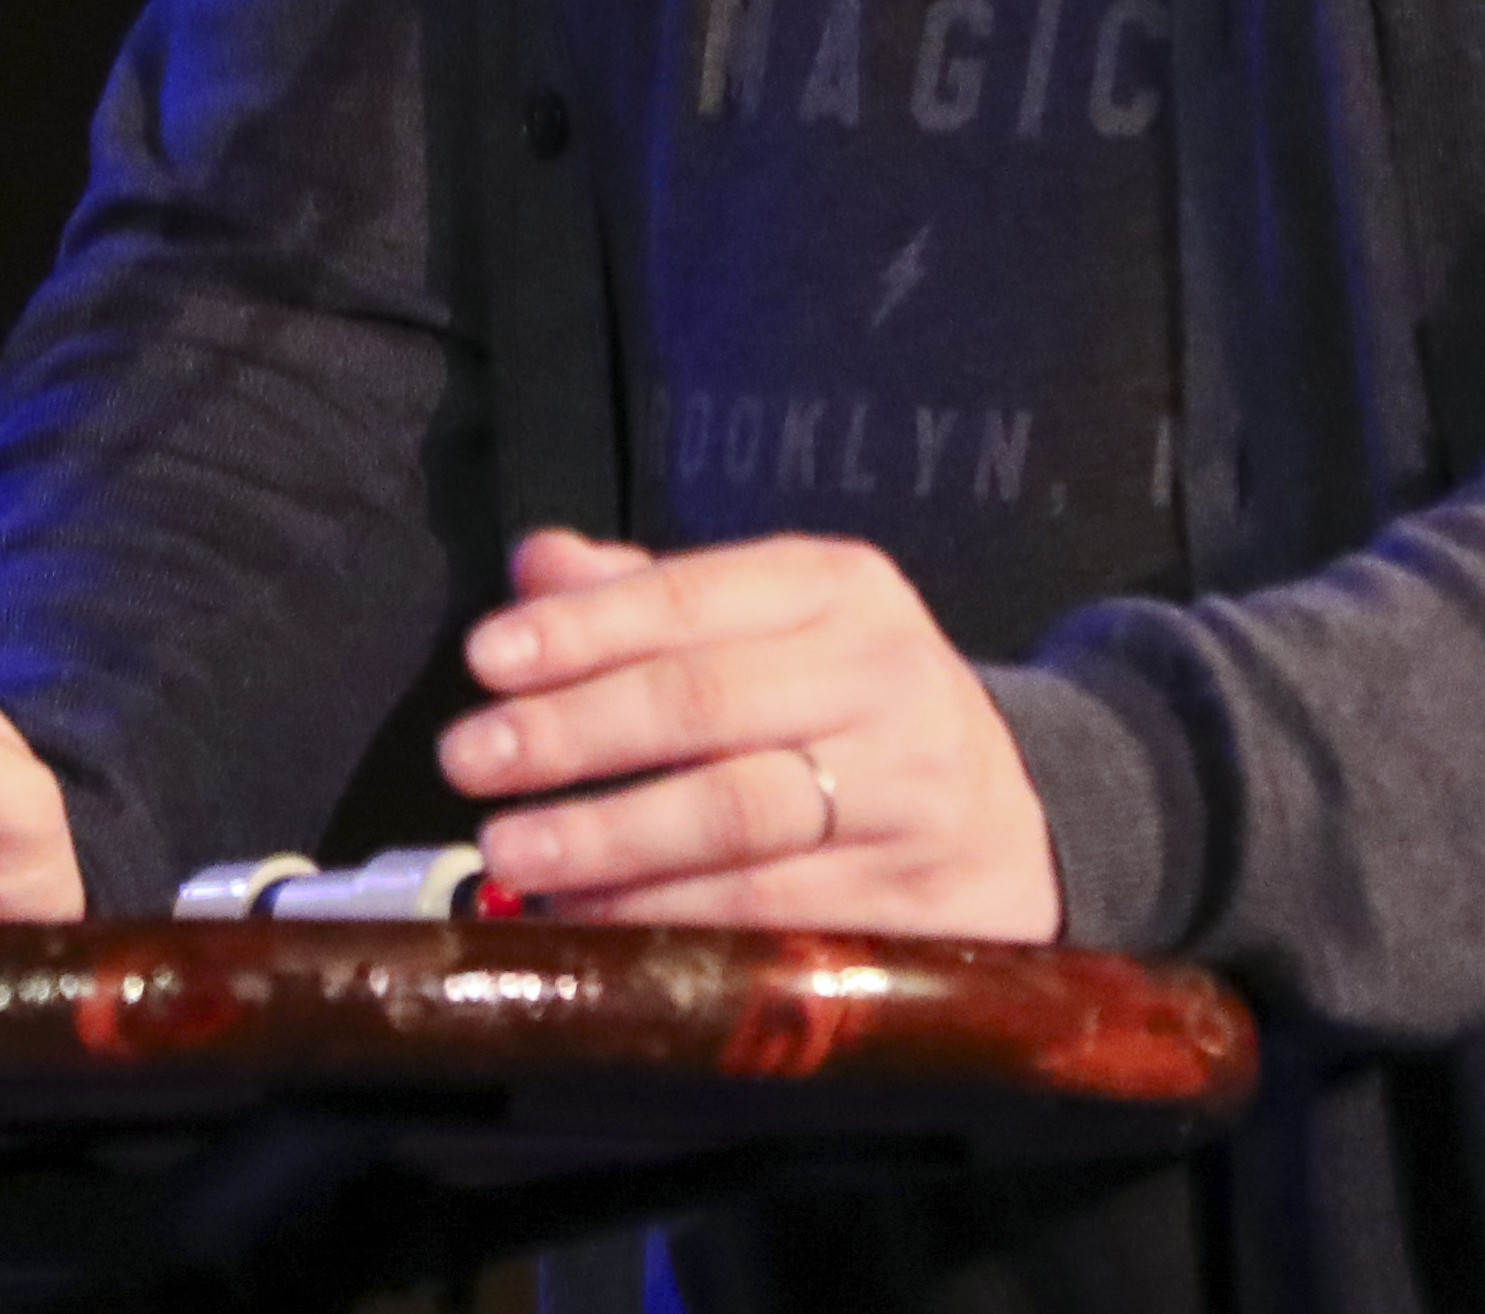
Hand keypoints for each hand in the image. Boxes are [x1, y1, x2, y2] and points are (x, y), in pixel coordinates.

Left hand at [437, 529, 1060, 936]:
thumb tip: (534, 565)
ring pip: (735, 818)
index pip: (693, 598)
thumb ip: (649, 594)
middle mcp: (882, 677)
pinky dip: (665, 920)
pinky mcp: (909, 901)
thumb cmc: (849, 703)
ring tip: (512, 851)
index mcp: (840, 587)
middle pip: (705, 705)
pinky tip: (589, 919)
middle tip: (469, 762)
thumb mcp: (774, 621)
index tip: (485, 659)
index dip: (584, 629)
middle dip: (574, 735)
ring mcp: (905, 794)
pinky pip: (768, 913)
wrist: (1015, 817)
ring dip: (608, 840)